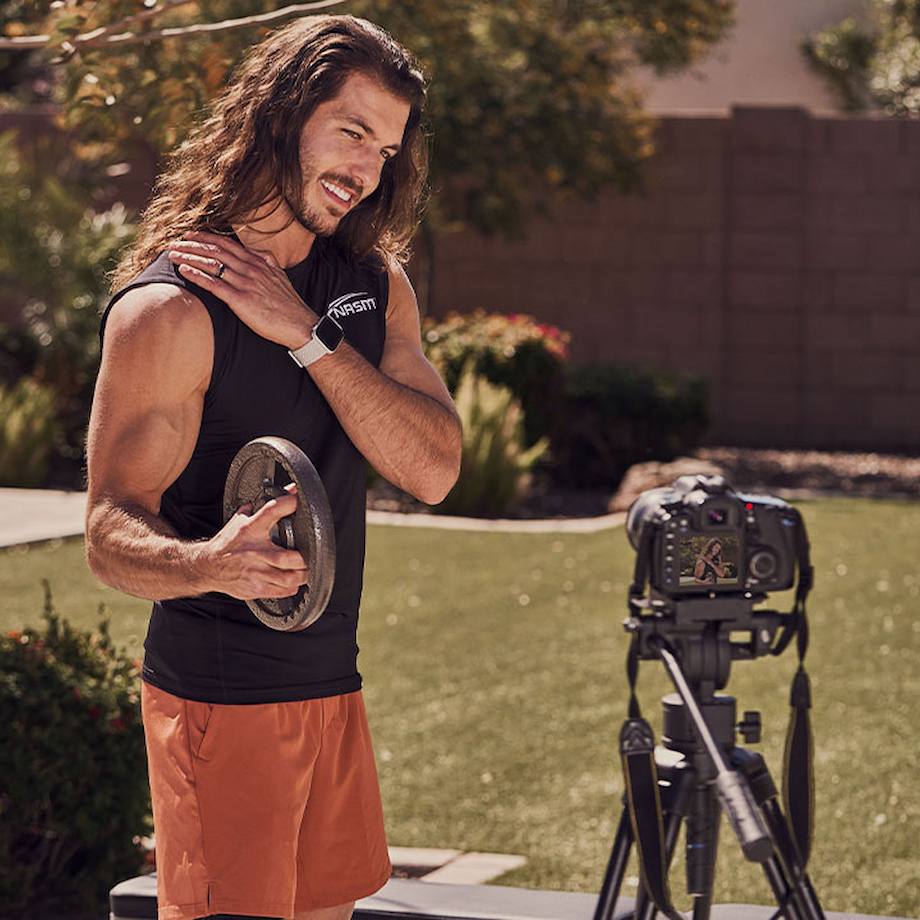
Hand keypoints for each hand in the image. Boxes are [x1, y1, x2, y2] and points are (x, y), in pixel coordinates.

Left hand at [166, 230, 316, 348]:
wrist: (301, 325)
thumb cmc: (289, 305)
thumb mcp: (280, 277)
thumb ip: (267, 263)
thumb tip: (258, 254)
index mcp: (259, 262)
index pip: (228, 244)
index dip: (206, 237)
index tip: (190, 235)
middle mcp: (251, 269)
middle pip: (216, 250)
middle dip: (192, 244)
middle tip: (173, 243)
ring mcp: (246, 283)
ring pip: (212, 264)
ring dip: (189, 257)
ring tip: (172, 254)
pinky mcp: (241, 300)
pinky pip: (214, 284)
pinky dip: (197, 275)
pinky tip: (183, 270)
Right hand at [200, 486, 308, 599]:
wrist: (207, 566)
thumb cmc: (226, 544)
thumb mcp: (240, 521)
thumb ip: (262, 508)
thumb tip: (287, 493)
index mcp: (250, 530)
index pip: (271, 511)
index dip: (288, 504)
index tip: (297, 502)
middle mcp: (254, 552)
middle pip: (287, 557)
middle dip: (303, 558)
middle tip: (309, 555)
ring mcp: (255, 573)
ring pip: (289, 578)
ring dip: (302, 575)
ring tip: (304, 569)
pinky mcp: (255, 589)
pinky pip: (282, 592)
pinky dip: (292, 587)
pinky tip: (293, 581)